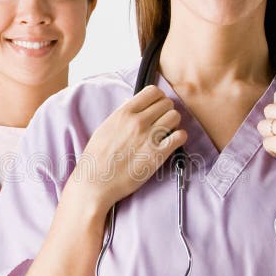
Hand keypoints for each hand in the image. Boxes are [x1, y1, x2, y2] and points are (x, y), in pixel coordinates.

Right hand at [71, 85, 186, 211]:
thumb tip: (133, 103)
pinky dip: (179, 137)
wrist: (95, 183)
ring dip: (173, 123)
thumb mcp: (105, 128)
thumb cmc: (96, 158)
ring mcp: (149, 138)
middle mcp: (137, 122)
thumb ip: (121, 115)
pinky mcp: (157, 155)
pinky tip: (172, 143)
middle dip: (166, 111)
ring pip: (175, 117)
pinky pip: (180, 136)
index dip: (157, 98)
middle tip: (162, 122)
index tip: (156, 107)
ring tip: (166, 132)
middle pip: (166, 103)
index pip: (152, 92)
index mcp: (124, 113)